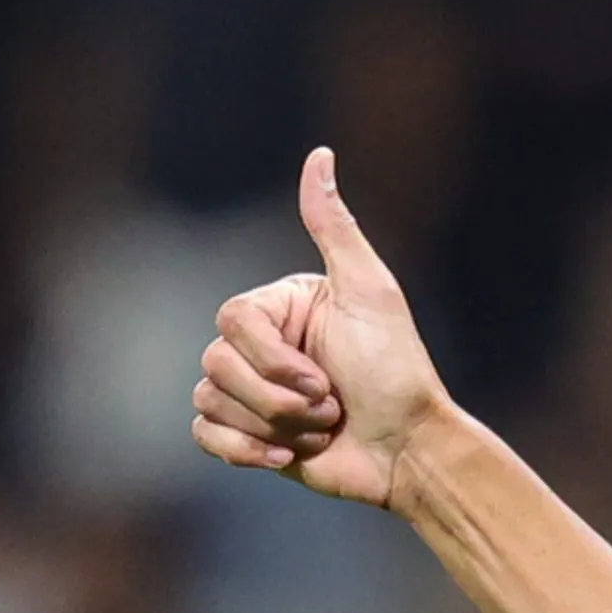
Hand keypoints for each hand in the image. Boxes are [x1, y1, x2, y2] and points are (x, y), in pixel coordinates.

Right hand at [192, 147, 445, 509]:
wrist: (408, 450)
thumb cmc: (397, 372)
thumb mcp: (370, 292)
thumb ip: (335, 227)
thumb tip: (320, 153)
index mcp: (281, 306)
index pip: (231, 321)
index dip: (272, 360)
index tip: (326, 380)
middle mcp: (261, 344)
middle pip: (216, 364)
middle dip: (279, 400)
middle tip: (333, 407)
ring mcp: (251, 390)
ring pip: (210, 400)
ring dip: (275, 427)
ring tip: (323, 429)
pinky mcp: (247, 434)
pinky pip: (203, 434)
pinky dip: (241, 450)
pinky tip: (286, 458)